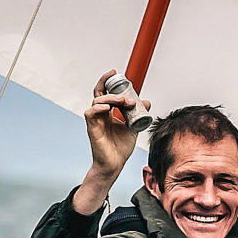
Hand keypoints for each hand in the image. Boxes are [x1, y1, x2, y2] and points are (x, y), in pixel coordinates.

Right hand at [73, 69, 151, 215]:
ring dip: (111, 98)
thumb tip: (147, 102)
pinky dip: (98, 107)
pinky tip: (108, 107)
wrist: (115, 164)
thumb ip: (138, 114)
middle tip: (128, 96)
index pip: (105, 92)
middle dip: (113, 89)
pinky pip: (90, 113)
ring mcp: (95, 120)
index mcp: (108, 112)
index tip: (115, 73)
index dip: (107, 81)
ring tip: (124, 102)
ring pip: (97, 101)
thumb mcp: (134, 127)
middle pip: (100, 93)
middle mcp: (100, 114)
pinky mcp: (92, 128)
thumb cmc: (121, 148)